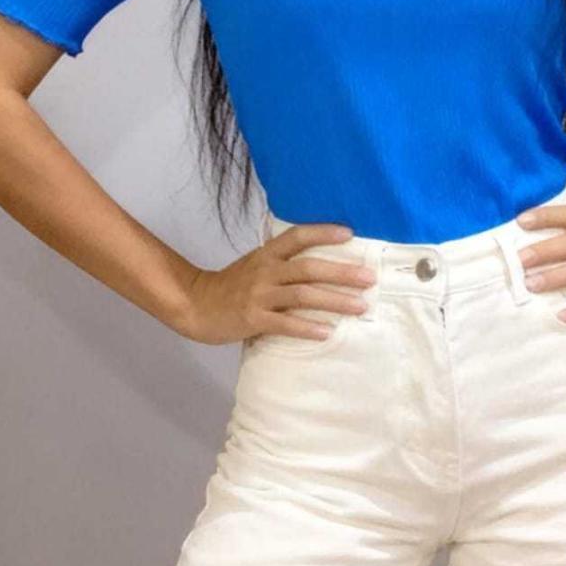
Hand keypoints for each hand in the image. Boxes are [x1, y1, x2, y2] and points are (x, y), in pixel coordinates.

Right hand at [180, 223, 375, 345]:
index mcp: (267, 254)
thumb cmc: (232, 285)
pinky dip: (308, 327)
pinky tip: (327, 332)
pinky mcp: (253, 319)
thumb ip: (282, 261)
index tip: (350, 234)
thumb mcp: (256, 264)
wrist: (196, 305)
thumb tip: (321, 261)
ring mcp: (259, 295)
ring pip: (303, 295)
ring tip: (360, 306)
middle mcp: (265, 270)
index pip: (298, 236)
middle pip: (309, 268)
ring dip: (334, 301)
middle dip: (342, 273)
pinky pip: (285, 323)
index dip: (323, 233)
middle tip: (369, 278)